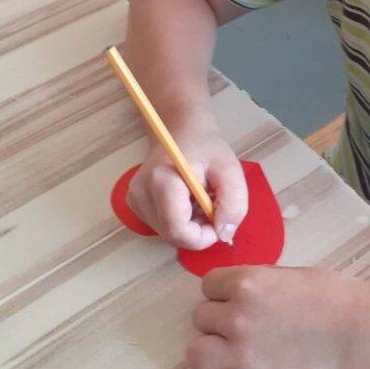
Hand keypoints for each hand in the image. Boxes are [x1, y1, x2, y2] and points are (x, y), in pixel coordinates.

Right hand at [127, 131, 247, 249]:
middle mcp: (140, 192)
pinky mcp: (136, 204)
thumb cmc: (206, 148)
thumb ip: (234, 203)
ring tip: (201, 200)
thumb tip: (224, 234)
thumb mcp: (230, 170)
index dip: (202, 236)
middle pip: (173, 235)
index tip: (219, 221)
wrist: (182, 132)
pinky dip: (181, 221)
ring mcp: (135, 200)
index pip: (177, 230)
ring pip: (169, 233)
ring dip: (191, 226)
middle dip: (199, 230)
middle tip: (213, 206)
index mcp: (161, 180)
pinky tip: (188, 202)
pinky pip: (163, 226)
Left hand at [187, 266, 364, 368]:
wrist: (359, 336)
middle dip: (218, 322)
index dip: (222, 293)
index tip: (237, 301)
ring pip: (195, 354)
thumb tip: (236, 291)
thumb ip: (257, 282)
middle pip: (200, 318)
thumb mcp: (290, 274)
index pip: (207, 286)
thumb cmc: (334, 298)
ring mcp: (241, 355)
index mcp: (246, 283)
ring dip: (211, 352)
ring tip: (233, 354)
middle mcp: (235, 317)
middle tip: (244, 328)